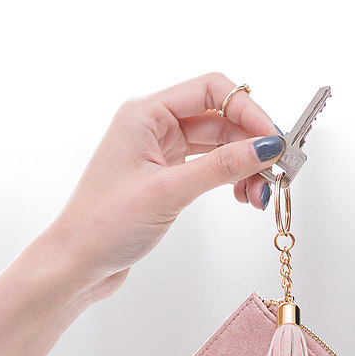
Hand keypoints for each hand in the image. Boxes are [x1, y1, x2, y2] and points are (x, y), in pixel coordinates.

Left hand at [51, 72, 283, 302]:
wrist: (77, 264)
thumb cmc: (103, 225)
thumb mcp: (168, 192)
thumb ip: (221, 167)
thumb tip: (266, 148)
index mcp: (145, 113)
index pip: (211, 90)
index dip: (248, 111)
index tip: (274, 140)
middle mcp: (154, 127)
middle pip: (220, 118)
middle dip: (251, 144)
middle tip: (277, 173)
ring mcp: (160, 153)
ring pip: (218, 146)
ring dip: (244, 166)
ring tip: (260, 195)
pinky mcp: (166, 179)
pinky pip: (209, 168)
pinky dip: (231, 179)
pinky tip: (244, 196)